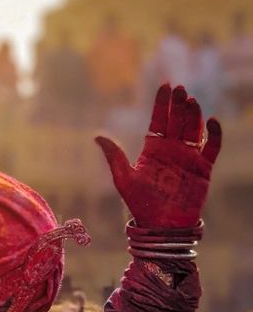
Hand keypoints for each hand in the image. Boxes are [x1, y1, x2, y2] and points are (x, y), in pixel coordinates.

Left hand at [96, 84, 221, 227]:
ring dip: (193, 115)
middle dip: (178, 104)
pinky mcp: (204, 168)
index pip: (158, 121)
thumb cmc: (141, 205)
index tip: (165, 85)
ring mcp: (189, 158)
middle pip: (177, 121)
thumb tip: (97, 136)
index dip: (161, 103)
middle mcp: (172, 150)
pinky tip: (211, 121)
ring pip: (194, 129)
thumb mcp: (124, 179)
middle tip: (179, 89)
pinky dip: (214, 134)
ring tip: (191, 101)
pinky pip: (212, 147)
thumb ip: (114, 156)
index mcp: (153, 150)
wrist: (162, 226)